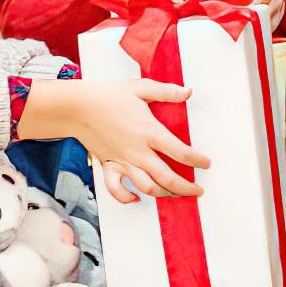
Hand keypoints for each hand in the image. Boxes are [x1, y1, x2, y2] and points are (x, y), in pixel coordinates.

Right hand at [20, 78, 208, 203]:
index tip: (206, 163)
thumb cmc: (109, 95)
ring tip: (175, 195)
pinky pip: (117, 190)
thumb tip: (188, 92)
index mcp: (150, 132)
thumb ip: (166, 91)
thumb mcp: (141, 88)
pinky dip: (126, 198)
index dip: (197, 160)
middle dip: (186, 188)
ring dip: (163, 194)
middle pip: (167, 178)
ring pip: (147, 187)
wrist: (78, 106)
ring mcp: (123, 162)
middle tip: (199, 190)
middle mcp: (138, 152)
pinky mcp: (108, 166)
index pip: (180, 152)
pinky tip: (136, 198)